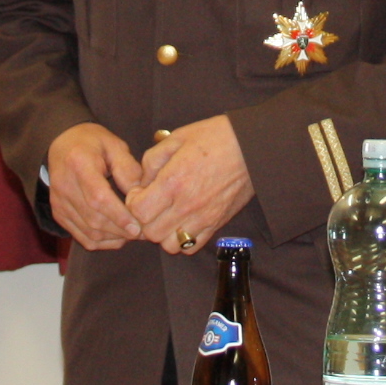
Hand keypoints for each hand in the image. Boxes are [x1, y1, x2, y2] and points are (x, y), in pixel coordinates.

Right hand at [45, 124, 144, 249]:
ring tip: (134, 234)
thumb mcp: (114, 145)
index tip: (138, 227)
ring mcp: (59, 203)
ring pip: (89, 232)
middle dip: (121, 231)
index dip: (118, 216)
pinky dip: (103, 242)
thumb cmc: (92, 143)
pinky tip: (118, 236)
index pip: (98, 198)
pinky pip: (82, 237)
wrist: (61, 143)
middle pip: (94, 219)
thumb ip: (128, 168)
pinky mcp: (59, 214)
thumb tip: (140, 196)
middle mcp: (65, 186)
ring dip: (114, 238)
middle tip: (144, 232)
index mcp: (79, 163)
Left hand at [124, 115, 252, 252]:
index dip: (133, 202)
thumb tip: (142, 182)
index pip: (138, 211)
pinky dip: (182, 240)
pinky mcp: (217, 224)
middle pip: (150, 232)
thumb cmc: (215, 137)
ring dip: (163, 233)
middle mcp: (186, 205)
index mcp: (173, 181)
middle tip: (152, 204)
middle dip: (145, 219)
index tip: (140, 192)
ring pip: (169, 245)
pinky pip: (191, 247)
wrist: (253, 147)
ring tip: (167, 215)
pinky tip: (183, 222)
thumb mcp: (177, 137)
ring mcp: (203, 218)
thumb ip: (152, 160)